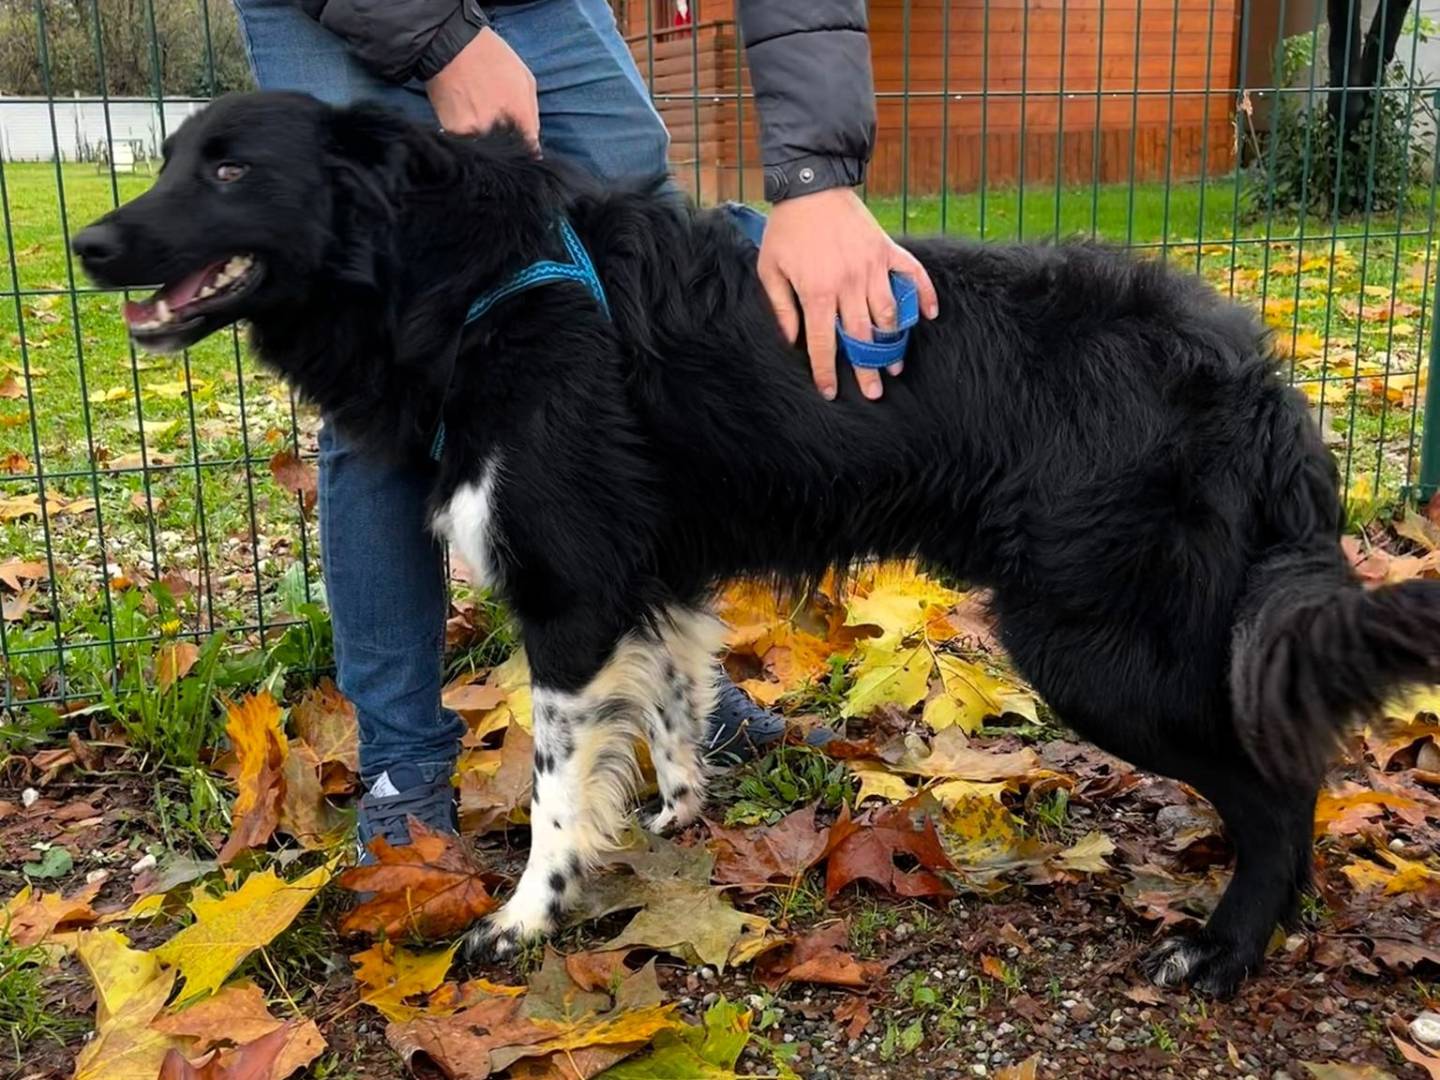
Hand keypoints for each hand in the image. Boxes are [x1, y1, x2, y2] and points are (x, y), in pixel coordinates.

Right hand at [425, 27, 539, 148]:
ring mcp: (477, 128)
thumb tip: (533, 141)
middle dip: (501, 124)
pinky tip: (459, 104)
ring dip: (481, 124)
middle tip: (488, 100)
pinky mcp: (457, 130)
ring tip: (472, 98)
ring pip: (484, 137)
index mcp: (518, 110)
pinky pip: (464, 135)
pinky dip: (462, 123)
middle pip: (505, 138)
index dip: (529, 146)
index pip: (529, 141)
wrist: (449, 45)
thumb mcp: (523, 76)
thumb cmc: (489, 56)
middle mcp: (499, 123)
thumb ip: (530, 110)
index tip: (530, 151)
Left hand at [758, 187, 938, 400]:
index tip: (830, 392)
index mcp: (817, 291)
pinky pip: (913, 274)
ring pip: (889, 313)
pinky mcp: (887, 249)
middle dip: (868, 368)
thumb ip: (781, 307)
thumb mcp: (770, 269)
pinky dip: (924, 295)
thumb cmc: (786, 229)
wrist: (811, 185)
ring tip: (896, 364)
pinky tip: (930, 314)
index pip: (824, 342)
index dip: (826, 370)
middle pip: (862, 337)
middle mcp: (849, 283)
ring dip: (894, 342)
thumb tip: (791, 340)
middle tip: (874, 392)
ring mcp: (872, 266)